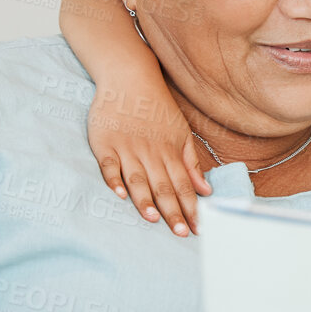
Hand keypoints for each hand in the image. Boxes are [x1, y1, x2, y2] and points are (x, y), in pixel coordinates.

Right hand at [88, 91, 210, 235]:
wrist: (129, 78)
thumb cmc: (157, 108)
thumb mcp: (181, 132)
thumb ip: (191, 163)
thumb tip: (206, 190)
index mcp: (170, 151)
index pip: (183, 185)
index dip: (191, 208)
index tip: (198, 228)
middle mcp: (150, 152)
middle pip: (163, 186)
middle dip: (173, 211)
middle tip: (181, 233)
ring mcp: (126, 148)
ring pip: (137, 178)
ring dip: (145, 199)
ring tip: (153, 219)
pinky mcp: (105, 143)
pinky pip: (109, 164)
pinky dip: (114, 179)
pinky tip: (119, 195)